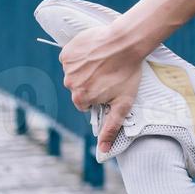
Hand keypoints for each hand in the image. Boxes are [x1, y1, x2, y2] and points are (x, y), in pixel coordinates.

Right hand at [58, 23, 144, 153]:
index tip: (109, 86)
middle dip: (91, 83)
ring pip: (75, 73)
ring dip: (86, 69)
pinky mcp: (67, 52)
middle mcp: (70, 84)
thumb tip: (103, 151)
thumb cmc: (128, 73)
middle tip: (108, 73)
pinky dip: (80, 56)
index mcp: (81, 98)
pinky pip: (71, 58)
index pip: (85, 103)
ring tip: (104, 61)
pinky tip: (95, 52)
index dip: (98, 96)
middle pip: (78, 88)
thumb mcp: (123, 103)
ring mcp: (67, 68)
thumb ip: (111, 127)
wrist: (126, 42)